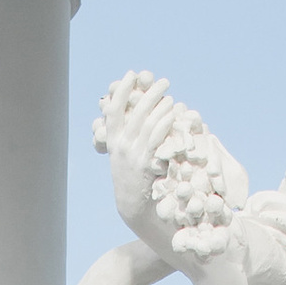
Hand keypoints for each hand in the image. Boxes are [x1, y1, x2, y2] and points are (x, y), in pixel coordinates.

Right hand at [102, 68, 181, 249]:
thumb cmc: (135, 182)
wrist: (135, 210)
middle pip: (133, 112)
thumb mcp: (126, 159)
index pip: (113, 111)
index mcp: (113, 144)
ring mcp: (132, 157)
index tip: (130, 75)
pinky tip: (173, 114)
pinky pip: (156, 139)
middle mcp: (120, 149)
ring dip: (160, 105)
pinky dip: (164, 123)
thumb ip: (130, 139)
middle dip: (148, 93)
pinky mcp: (145, 165)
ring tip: (171, 96)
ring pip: (146, 123)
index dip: (121, 91)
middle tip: (163, 81)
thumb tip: (142, 116)